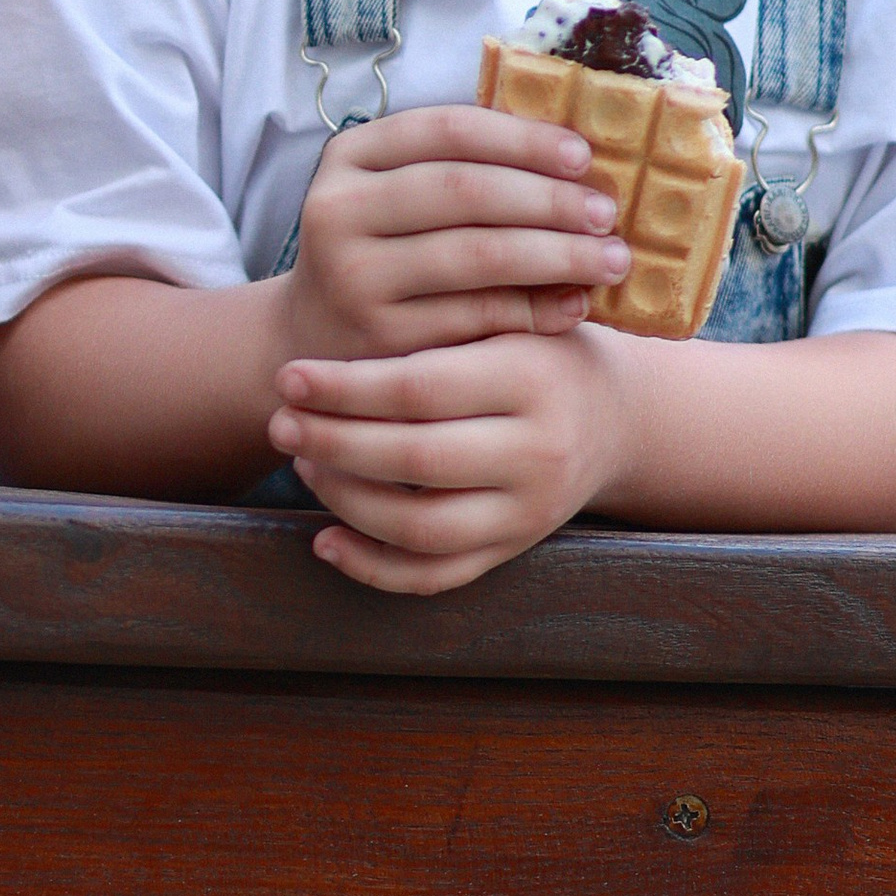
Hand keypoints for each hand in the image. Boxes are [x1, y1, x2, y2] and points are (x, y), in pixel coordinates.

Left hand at [267, 322, 631, 595]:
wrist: (617, 416)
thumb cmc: (537, 351)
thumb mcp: (505, 319)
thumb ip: (437, 326)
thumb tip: (322, 361)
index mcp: (530, 379)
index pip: (420, 389)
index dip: (345, 387)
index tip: (288, 376)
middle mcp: (537, 452)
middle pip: (416, 461)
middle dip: (334, 443)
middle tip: (278, 423)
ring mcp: (529, 513)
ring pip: (420, 527)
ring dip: (345, 501)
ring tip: (303, 463)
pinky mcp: (514, 550)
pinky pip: (436, 576)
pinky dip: (373, 567)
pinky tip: (324, 538)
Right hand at [281, 103, 629, 374]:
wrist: (315, 337)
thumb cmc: (384, 251)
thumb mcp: (393, 193)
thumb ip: (462, 168)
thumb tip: (580, 156)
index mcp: (350, 155)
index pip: (446, 129)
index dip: (521, 138)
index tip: (584, 155)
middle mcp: (339, 209)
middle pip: (464, 189)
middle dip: (549, 199)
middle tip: (607, 213)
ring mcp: (355, 276)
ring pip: (476, 254)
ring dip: (558, 254)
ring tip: (612, 259)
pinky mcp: (381, 336)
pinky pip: (477, 315)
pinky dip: (536, 307)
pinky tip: (576, 303)